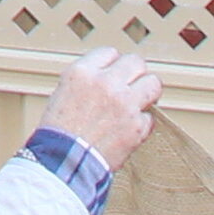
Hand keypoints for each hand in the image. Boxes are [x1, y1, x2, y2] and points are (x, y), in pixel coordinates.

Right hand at [37, 45, 160, 170]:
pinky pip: (150, 117)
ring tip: (140, 101)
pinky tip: (130, 128)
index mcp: (83, 71)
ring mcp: (125, 104)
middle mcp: (106, 83)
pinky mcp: (137, 127)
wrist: (65, 161)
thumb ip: (89, 79)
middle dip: (135, 74)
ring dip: (148, 92)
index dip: (112, 65)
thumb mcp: (65, 91)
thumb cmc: (60, 130)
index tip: (112, 76)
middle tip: (131, 86)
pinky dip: (142, 123)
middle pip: (136, 62)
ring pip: (153, 83)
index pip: (110, 53)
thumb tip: (110, 76)